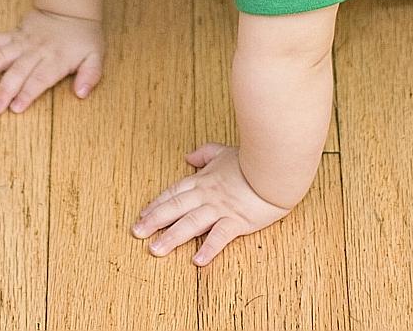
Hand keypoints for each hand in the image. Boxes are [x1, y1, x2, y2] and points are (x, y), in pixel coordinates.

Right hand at [0, 8, 103, 113]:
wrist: (70, 8)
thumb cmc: (84, 37)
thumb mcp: (96, 57)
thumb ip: (90, 75)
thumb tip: (81, 93)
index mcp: (56, 60)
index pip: (40, 79)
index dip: (27, 93)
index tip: (15, 108)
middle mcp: (36, 51)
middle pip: (17, 72)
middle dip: (4, 90)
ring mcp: (22, 42)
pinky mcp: (13, 34)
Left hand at [131, 143, 292, 265]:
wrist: (275, 165)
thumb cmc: (252, 160)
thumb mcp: (224, 151)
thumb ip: (205, 153)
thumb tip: (189, 156)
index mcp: (203, 180)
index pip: (174, 192)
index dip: (157, 204)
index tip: (142, 214)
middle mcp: (207, 195)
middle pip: (175, 207)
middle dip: (154, 221)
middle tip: (136, 233)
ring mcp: (221, 208)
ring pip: (191, 223)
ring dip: (172, 237)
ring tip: (155, 250)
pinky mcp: (238, 220)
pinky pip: (220, 235)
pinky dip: (209, 248)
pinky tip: (197, 260)